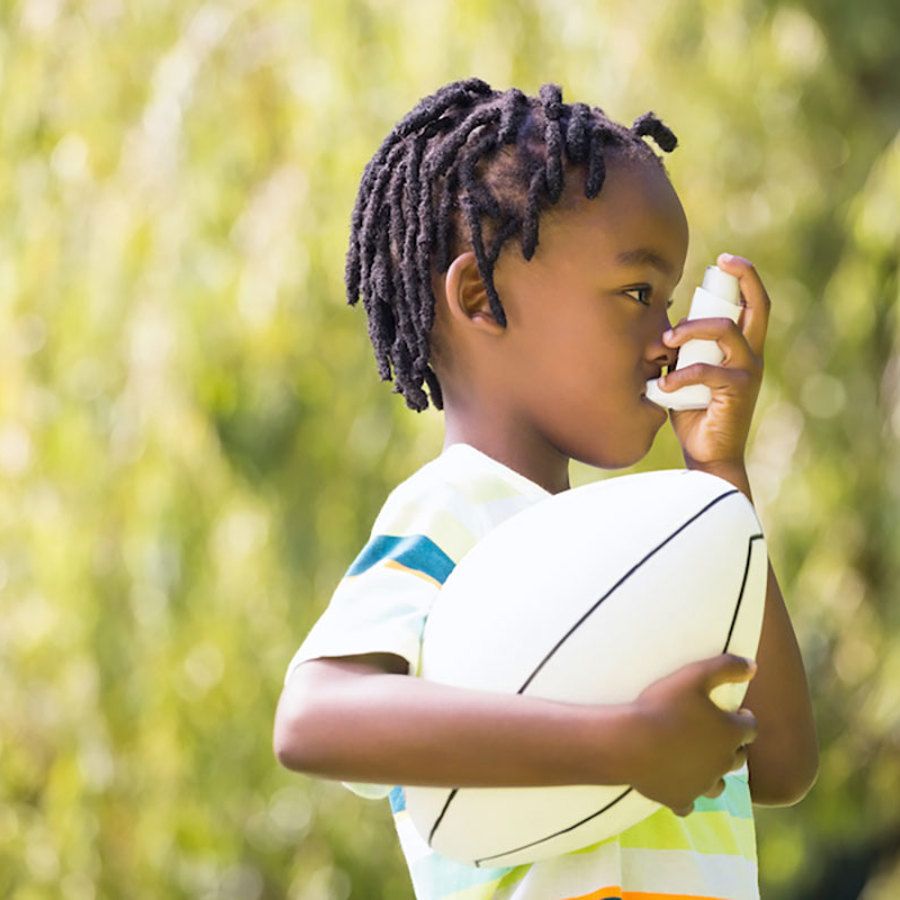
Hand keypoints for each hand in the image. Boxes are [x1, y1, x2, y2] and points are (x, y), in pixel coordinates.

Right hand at [629, 653, 757, 816]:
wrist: (630, 743)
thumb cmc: (661, 706)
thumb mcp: (694, 675)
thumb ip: (726, 667)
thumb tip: (753, 665)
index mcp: (729, 733)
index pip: (751, 728)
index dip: (745, 720)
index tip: (736, 713)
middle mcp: (722, 763)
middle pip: (739, 758)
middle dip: (733, 746)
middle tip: (718, 735)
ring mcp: (701, 785)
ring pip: (719, 784)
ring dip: (715, 773)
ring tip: (702, 762)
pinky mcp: (680, 799)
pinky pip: (689, 804)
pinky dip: (687, 796)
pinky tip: (678, 786)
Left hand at [658, 254, 769, 469]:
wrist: (707, 454)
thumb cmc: (694, 414)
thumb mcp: (685, 376)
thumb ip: (680, 354)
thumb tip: (660, 334)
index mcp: (742, 351)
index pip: (753, 306)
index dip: (745, 279)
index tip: (726, 260)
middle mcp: (751, 357)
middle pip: (758, 307)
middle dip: (744, 278)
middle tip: (719, 264)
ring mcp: (747, 373)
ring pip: (725, 331)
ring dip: (691, 329)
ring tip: (666, 340)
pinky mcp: (736, 391)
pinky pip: (706, 370)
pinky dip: (679, 376)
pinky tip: (662, 387)